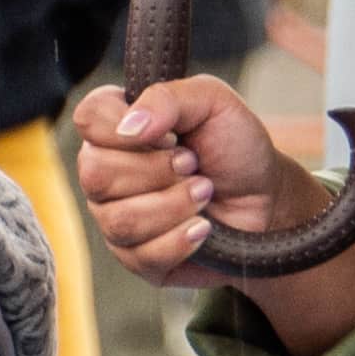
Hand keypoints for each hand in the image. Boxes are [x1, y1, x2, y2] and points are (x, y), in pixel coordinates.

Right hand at [72, 75, 331, 291]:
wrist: (267, 199)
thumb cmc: (235, 148)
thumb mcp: (214, 103)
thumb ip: (169, 97)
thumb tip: (131, 125)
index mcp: (117, 128)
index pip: (87, 119)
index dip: (120, 127)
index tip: (166, 134)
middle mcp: (106, 174)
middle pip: (96, 175)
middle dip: (157, 171)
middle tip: (193, 164)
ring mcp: (116, 219)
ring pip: (120, 220)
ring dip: (174, 205)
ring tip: (204, 193)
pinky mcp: (136, 259)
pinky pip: (143, 255)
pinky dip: (182, 238)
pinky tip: (204, 227)